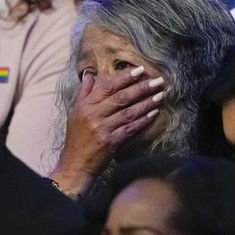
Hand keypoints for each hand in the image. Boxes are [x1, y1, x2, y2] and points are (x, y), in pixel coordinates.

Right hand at [51, 66, 164, 195]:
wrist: (75, 164)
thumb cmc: (76, 138)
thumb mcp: (75, 112)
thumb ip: (84, 92)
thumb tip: (90, 74)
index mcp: (85, 105)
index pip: (107, 86)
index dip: (125, 77)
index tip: (140, 70)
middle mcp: (93, 115)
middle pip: (121, 97)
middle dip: (141, 87)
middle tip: (157, 80)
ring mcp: (102, 128)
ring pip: (128, 112)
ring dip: (146, 103)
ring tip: (160, 95)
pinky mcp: (111, 142)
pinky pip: (130, 128)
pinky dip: (143, 120)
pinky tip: (154, 113)